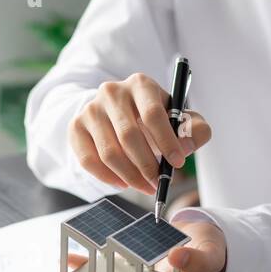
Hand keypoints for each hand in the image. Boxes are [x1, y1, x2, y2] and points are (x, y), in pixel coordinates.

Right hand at [69, 73, 212, 193]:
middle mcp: (112, 92)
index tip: (177, 163)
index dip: (166, 142)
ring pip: (109, 152)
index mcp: (141, 85)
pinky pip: (89, 160)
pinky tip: (122, 183)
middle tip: (158, 182)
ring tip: (145, 186)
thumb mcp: (180, 118)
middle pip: (129, 136)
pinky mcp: (76, 127)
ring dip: (130, 176)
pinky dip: (107, 177)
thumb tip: (185, 148)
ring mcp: (91, 109)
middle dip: (147, 166)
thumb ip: (194, 130)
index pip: (153, 114)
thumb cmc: (154, 118)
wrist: (116, 112)